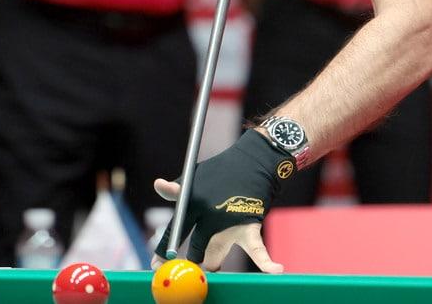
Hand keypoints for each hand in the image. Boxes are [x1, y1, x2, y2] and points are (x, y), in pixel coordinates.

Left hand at [151, 130, 288, 272]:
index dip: (163, 251)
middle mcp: (209, 214)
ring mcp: (229, 222)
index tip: (155, 265)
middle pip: (196, 248)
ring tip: (211, 266)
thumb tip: (158, 185)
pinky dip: (267, 262)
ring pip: (215, 257)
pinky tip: (276, 270)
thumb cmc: (222, 171)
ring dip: (212, 263)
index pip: (175, 230)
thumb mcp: (195, 176)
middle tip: (187, 266)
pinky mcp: (249, 226)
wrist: (255, 161)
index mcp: (193, 202)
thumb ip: (177, 190)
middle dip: (192, 260)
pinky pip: (258, 249)